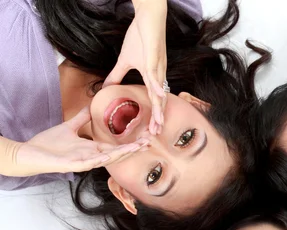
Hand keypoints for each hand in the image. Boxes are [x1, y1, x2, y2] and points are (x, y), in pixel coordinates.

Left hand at [12, 107, 146, 176]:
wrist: (29, 153)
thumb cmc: (48, 144)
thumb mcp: (69, 127)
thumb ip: (82, 118)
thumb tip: (92, 106)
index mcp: (91, 149)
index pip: (116, 146)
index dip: (131, 143)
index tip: (145, 138)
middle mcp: (91, 157)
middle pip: (117, 153)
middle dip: (134, 148)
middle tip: (149, 143)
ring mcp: (83, 162)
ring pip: (108, 159)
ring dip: (123, 154)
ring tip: (137, 148)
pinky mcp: (72, 165)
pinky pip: (90, 163)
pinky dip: (101, 159)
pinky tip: (110, 155)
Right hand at [103, 0, 167, 134]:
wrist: (148, 18)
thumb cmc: (140, 37)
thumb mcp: (125, 60)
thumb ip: (116, 75)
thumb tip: (106, 87)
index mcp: (153, 77)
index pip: (154, 100)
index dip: (154, 115)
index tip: (152, 131)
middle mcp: (159, 75)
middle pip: (159, 100)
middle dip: (157, 117)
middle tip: (155, 134)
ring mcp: (158, 66)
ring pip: (159, 90)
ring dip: (159, 106)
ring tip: (158, 122)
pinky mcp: (154, 57)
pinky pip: (155, 73)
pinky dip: (156, 85)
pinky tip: (158, 96)